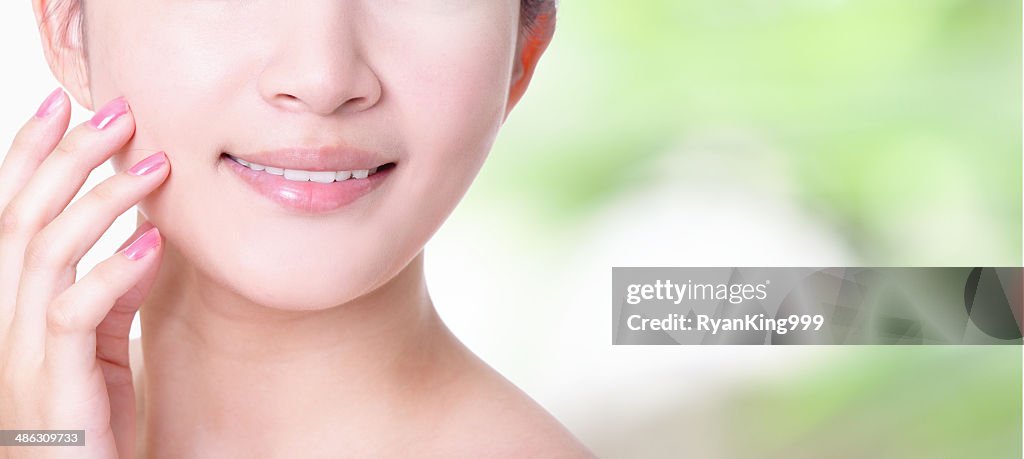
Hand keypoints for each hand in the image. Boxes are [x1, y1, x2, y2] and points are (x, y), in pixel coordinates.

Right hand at [0, 88, 168, 457]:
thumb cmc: (86, 415)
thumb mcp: (99, 342)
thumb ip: (112, 292)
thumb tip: (145, 238)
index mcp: (10, 301)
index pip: (9, 210)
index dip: (29, 153)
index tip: (62, 103)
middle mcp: (3, 316)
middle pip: (23, 216)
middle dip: (67, 156)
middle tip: (119, 111)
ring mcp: (21, 348)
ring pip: (45, 251)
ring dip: (101, 200)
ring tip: (155, 165)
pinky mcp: (54, 380)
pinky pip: (75, 313)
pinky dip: (113, 272)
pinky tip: (153, 244)